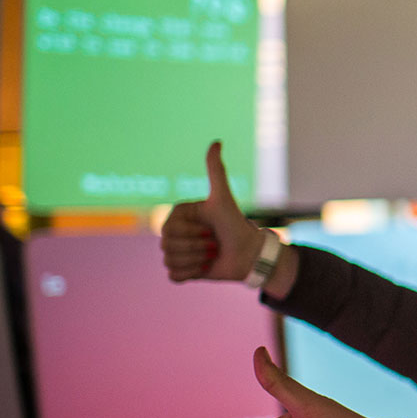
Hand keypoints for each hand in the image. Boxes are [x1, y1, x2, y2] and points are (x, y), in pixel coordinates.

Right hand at [161, 141, 263, 282]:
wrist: (249, 253)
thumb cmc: (236, 224)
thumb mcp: (223, 198)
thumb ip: (216, 171)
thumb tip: (216, 141)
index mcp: (177, 216)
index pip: (169, 231)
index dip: (192, 233)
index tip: (211, 229)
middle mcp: (174, 233)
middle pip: (167, 247)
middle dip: (196, 248)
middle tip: (214, 243)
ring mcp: (177, 252)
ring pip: (170, 262)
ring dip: (196, 261)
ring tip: (212, 254)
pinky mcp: (182, 271)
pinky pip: (173, 276)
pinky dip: (191, 274)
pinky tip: (205, 268)